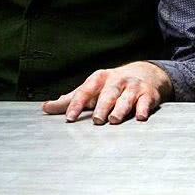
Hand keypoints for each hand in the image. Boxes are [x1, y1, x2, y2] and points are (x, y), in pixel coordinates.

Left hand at [42, 61, 172, 123]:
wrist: (145, 74)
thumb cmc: (112, 85)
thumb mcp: (92, 89)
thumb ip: (70, 99)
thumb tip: (45, 108)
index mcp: (99, 79)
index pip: (86, 90)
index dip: (77, 104)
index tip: (69, 118)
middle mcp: (116, 81)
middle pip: (107, 94)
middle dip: (101, 106)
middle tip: (96, 120)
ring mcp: (133, 87)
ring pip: (126, 98)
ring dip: (120, 109)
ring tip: (114, 119)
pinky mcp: (148, 95)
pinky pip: (145, 102)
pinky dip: (143, 109)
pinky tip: (139, 117)